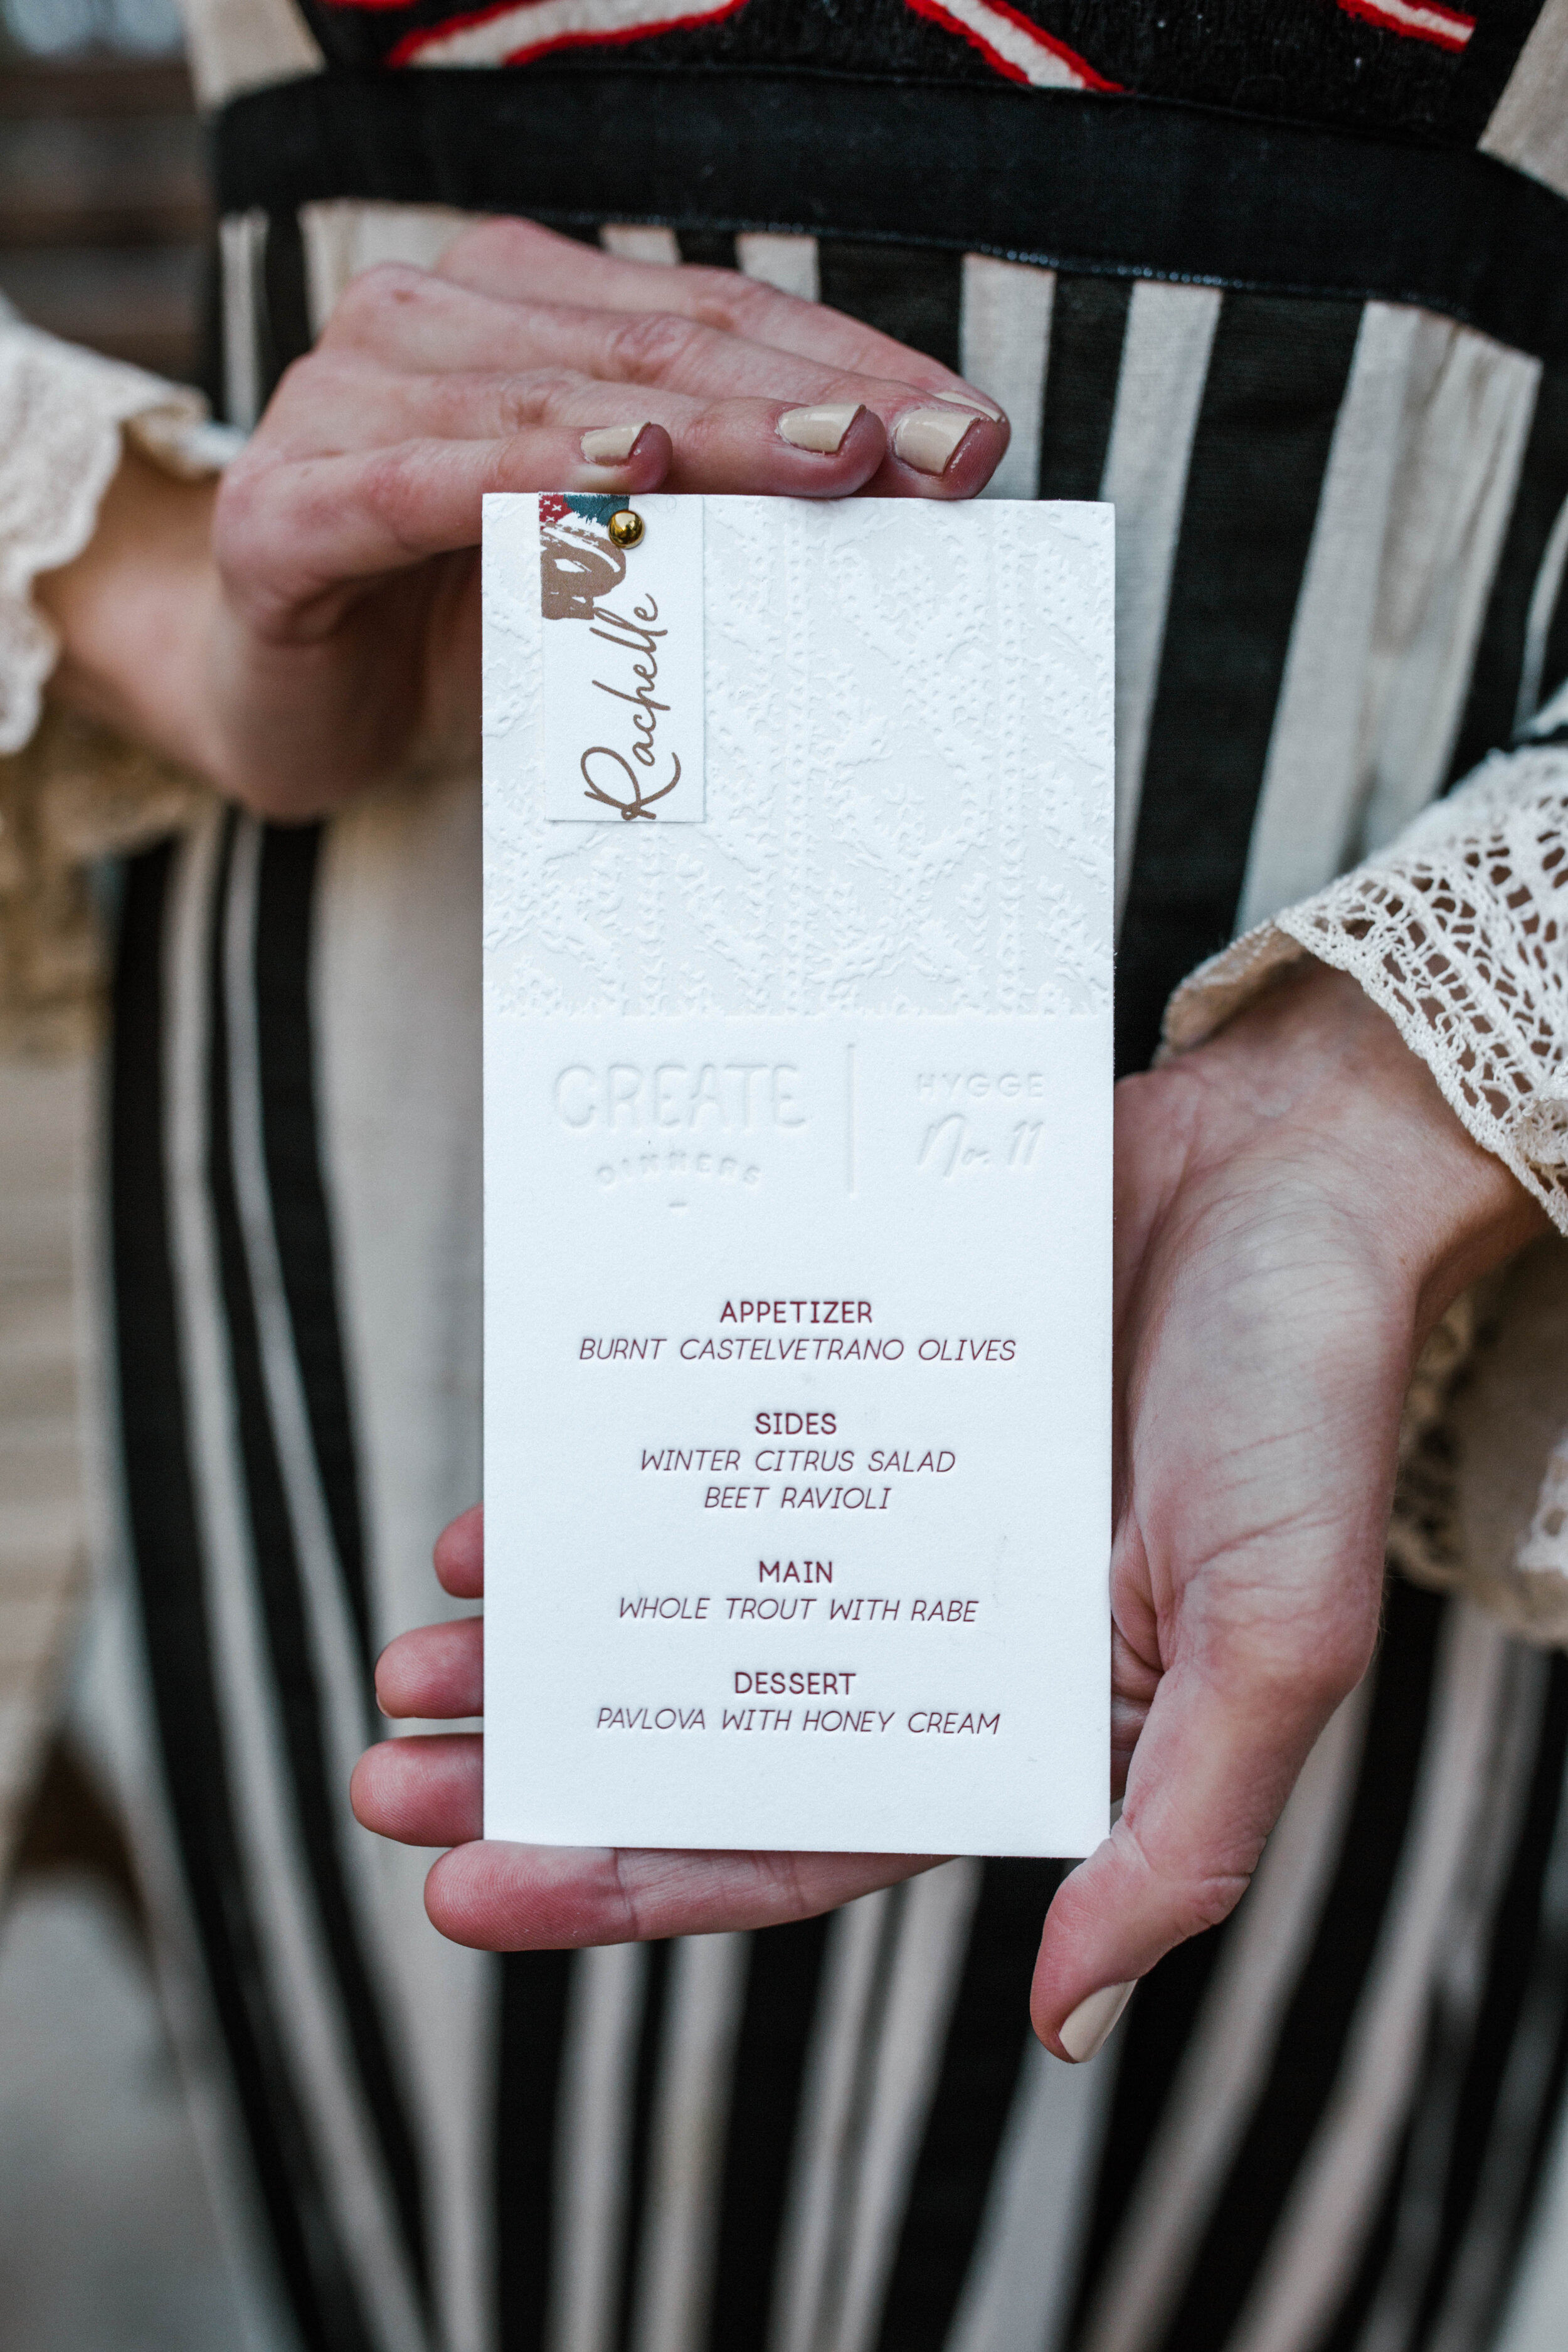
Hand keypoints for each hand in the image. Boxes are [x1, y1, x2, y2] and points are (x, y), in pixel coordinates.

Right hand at [38, 218, 1006, 818]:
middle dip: (808, 399)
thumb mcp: (611, 558)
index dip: (849, 364)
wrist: (290, 706)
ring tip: (827, 455)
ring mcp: (345, 404)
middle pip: (653, 349)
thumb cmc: (468, 627)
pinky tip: (621, 483)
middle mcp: (430, 323)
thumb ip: (712, 506)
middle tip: (934, 452)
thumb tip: (898, 506)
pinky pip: (419, 485)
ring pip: (554, 403)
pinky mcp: (288, 512)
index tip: (973, 434)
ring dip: (702, 431)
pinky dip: (524, 479)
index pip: (712, 319)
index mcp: (518, 309)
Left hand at [351, 966, 1544, 2043]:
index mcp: (1019, 1711)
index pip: (802, 1835)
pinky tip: (505, 1509)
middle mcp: (926, 1618)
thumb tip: (1062, 2027)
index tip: (470, 1894)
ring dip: (541, 1640)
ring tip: (405, 1666)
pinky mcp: (842, 1374)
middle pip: (706, 1732)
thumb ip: (1176, 1840)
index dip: (638, 1880)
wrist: (1300, 1168)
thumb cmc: (1306, 1399)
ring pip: (677, 1601)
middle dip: (544, 1774)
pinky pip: (694, 1449)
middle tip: (387, 1786)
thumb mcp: (1277, 1640)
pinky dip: (600, 1488)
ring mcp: (875, 1495)